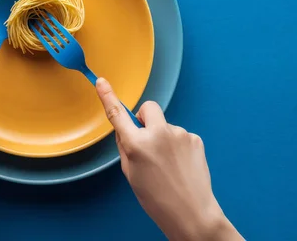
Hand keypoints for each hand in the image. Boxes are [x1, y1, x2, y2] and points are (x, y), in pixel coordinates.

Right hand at [96, 78, 242, 240]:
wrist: (192, 213)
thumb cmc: (157, 199)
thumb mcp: (131, 174)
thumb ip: (126, 148)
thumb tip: (126, 131)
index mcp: (137, 145)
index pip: (118, 115)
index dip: (107, 96)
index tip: (102, 82)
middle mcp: (159, 134)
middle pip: (148, 108)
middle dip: (144, 117)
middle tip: (145, 136)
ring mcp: (179, 134)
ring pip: (165, 126)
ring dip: (163, 138)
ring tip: (167, 165)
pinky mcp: (195, 138)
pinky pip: (180, 135)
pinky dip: (177, 146)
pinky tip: (179, 165)